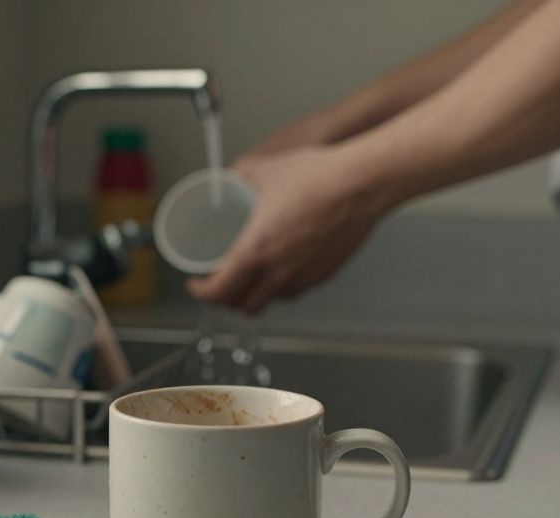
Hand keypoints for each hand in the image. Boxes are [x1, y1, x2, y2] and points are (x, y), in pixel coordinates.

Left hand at [187, 145, 391, 313]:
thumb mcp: (266, 168)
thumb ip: (243, 172)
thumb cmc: (317, 177)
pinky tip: (284, 269)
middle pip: (244, 306)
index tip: (197, 285)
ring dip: (257, 295)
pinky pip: (299, 289)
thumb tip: (233, 174)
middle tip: (221, 284)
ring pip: (273, 301)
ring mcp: (304, 276)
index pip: (219, 293)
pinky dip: (284, 286)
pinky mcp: (326, 273)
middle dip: (227, 300)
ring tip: (251, 280)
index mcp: (255, 252)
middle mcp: (278, 273)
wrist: (362, 183)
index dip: (201, 294)